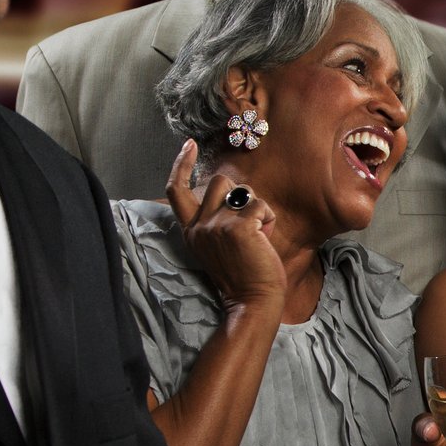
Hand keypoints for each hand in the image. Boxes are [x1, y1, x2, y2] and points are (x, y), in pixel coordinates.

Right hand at [166, 141, 286, 311]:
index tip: (188, 144)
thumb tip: (233, 194)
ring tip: (258, 234)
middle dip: (239, 193)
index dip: (181, 164)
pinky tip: (266, 240)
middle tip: (249, 221)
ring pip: (243, 191)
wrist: (253, 301)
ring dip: (256, 207)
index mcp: (191, 231)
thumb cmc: (244, 274)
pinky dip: (270, 220)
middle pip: (219, 181)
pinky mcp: (238, 228)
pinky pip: (261, 206)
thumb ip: (216, 220)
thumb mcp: (218, 246)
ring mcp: (216, 226)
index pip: (176, 190)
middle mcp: (199, 226)